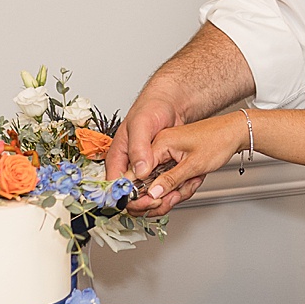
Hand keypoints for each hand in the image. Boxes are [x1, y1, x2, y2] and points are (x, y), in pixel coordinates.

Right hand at [109, 92, 200, 215]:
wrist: (172, 102)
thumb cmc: (152, 107)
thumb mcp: (143, 125)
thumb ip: (138, 149)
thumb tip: (137, 172)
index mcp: (119, 156)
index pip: (116, 187)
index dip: (130, 198)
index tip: (146, 201)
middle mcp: (131, 166)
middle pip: (135, 197)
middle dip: (151, 201)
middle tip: (167, 198)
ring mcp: (147, 170)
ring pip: (152, 196)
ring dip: (167, 197)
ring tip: (182, 189)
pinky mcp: (162, 171)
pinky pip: (166, 189)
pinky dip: (177, 189)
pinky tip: (188, 183)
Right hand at [142, 113, 248, 211]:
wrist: (234, 132)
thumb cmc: (218, 140)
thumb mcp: (194, 164)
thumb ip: (170, 180)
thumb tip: (152, 193)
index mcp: (159, 144)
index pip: (136, 173)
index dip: (141, 193)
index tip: (151, 203)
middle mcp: (159, 148)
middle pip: (146, 183)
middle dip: (162, 196)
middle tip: (176, 197)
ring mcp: (166, 155)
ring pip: (161, 185)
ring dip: (176, 190)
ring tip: (191, 184)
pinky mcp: (174, 161)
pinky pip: (171, 181)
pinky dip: (182, 185)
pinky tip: (194, 180)